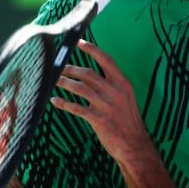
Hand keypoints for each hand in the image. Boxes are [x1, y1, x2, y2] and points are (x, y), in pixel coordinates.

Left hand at [50, 39, 152, 168]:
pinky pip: (77, 108)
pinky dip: (64, 103)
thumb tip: (90, 75)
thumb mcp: (126, 98)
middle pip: (88, 74)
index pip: (106, 60)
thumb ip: (111, 85)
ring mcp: (108, 106)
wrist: (135, 145)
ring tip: (54, 81)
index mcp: (123, 84)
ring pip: (80, 89)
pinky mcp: (100, 120)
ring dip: (65, 83)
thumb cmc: (128, 121)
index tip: (78, 42)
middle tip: (58, 67)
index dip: (92, 49)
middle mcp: (116, 92)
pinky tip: (55, 101)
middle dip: (71, 69)